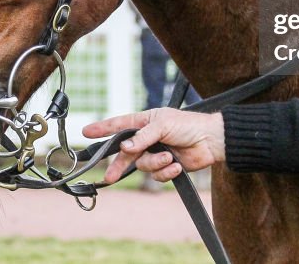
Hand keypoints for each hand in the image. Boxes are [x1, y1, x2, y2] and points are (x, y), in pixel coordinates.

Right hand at [83, 108, 225, 182]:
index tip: (86, 132)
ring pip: (144, 165)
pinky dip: (167, 171)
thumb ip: (142, 136)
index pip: (119, 125)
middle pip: (126, 153)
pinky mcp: (166, 166)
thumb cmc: (189, 125)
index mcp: (145, 121)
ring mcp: (156, 152)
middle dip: (119, 165)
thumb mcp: (163, 125)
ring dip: (156, 163)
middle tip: (109, 177)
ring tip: (170, 156)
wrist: (211, 141)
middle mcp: (148, 137)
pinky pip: (158, 175)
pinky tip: (177, 164)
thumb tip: (125, 147)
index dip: (102, 128)